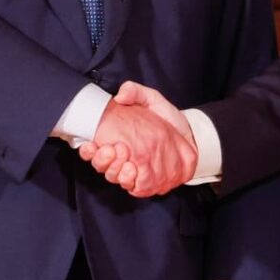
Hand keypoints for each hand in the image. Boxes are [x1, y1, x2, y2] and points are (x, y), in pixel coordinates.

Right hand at [80, 82, 195, 196]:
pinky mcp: (146, 182)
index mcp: (116, 140)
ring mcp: (133, 172)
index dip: (88, 150)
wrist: (191, 136)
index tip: (92, 145)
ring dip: (116, 172)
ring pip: (115, 178)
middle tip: (111, 150)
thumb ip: (135, 92)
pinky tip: (135, 171)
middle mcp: (121, 159)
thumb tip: (120, 95)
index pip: (93, 149)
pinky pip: (134, 187)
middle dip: (102, 161)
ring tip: (126, 163)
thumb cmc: (168, 120)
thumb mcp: (151, 100)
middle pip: (101, 166)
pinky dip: (132, 181)